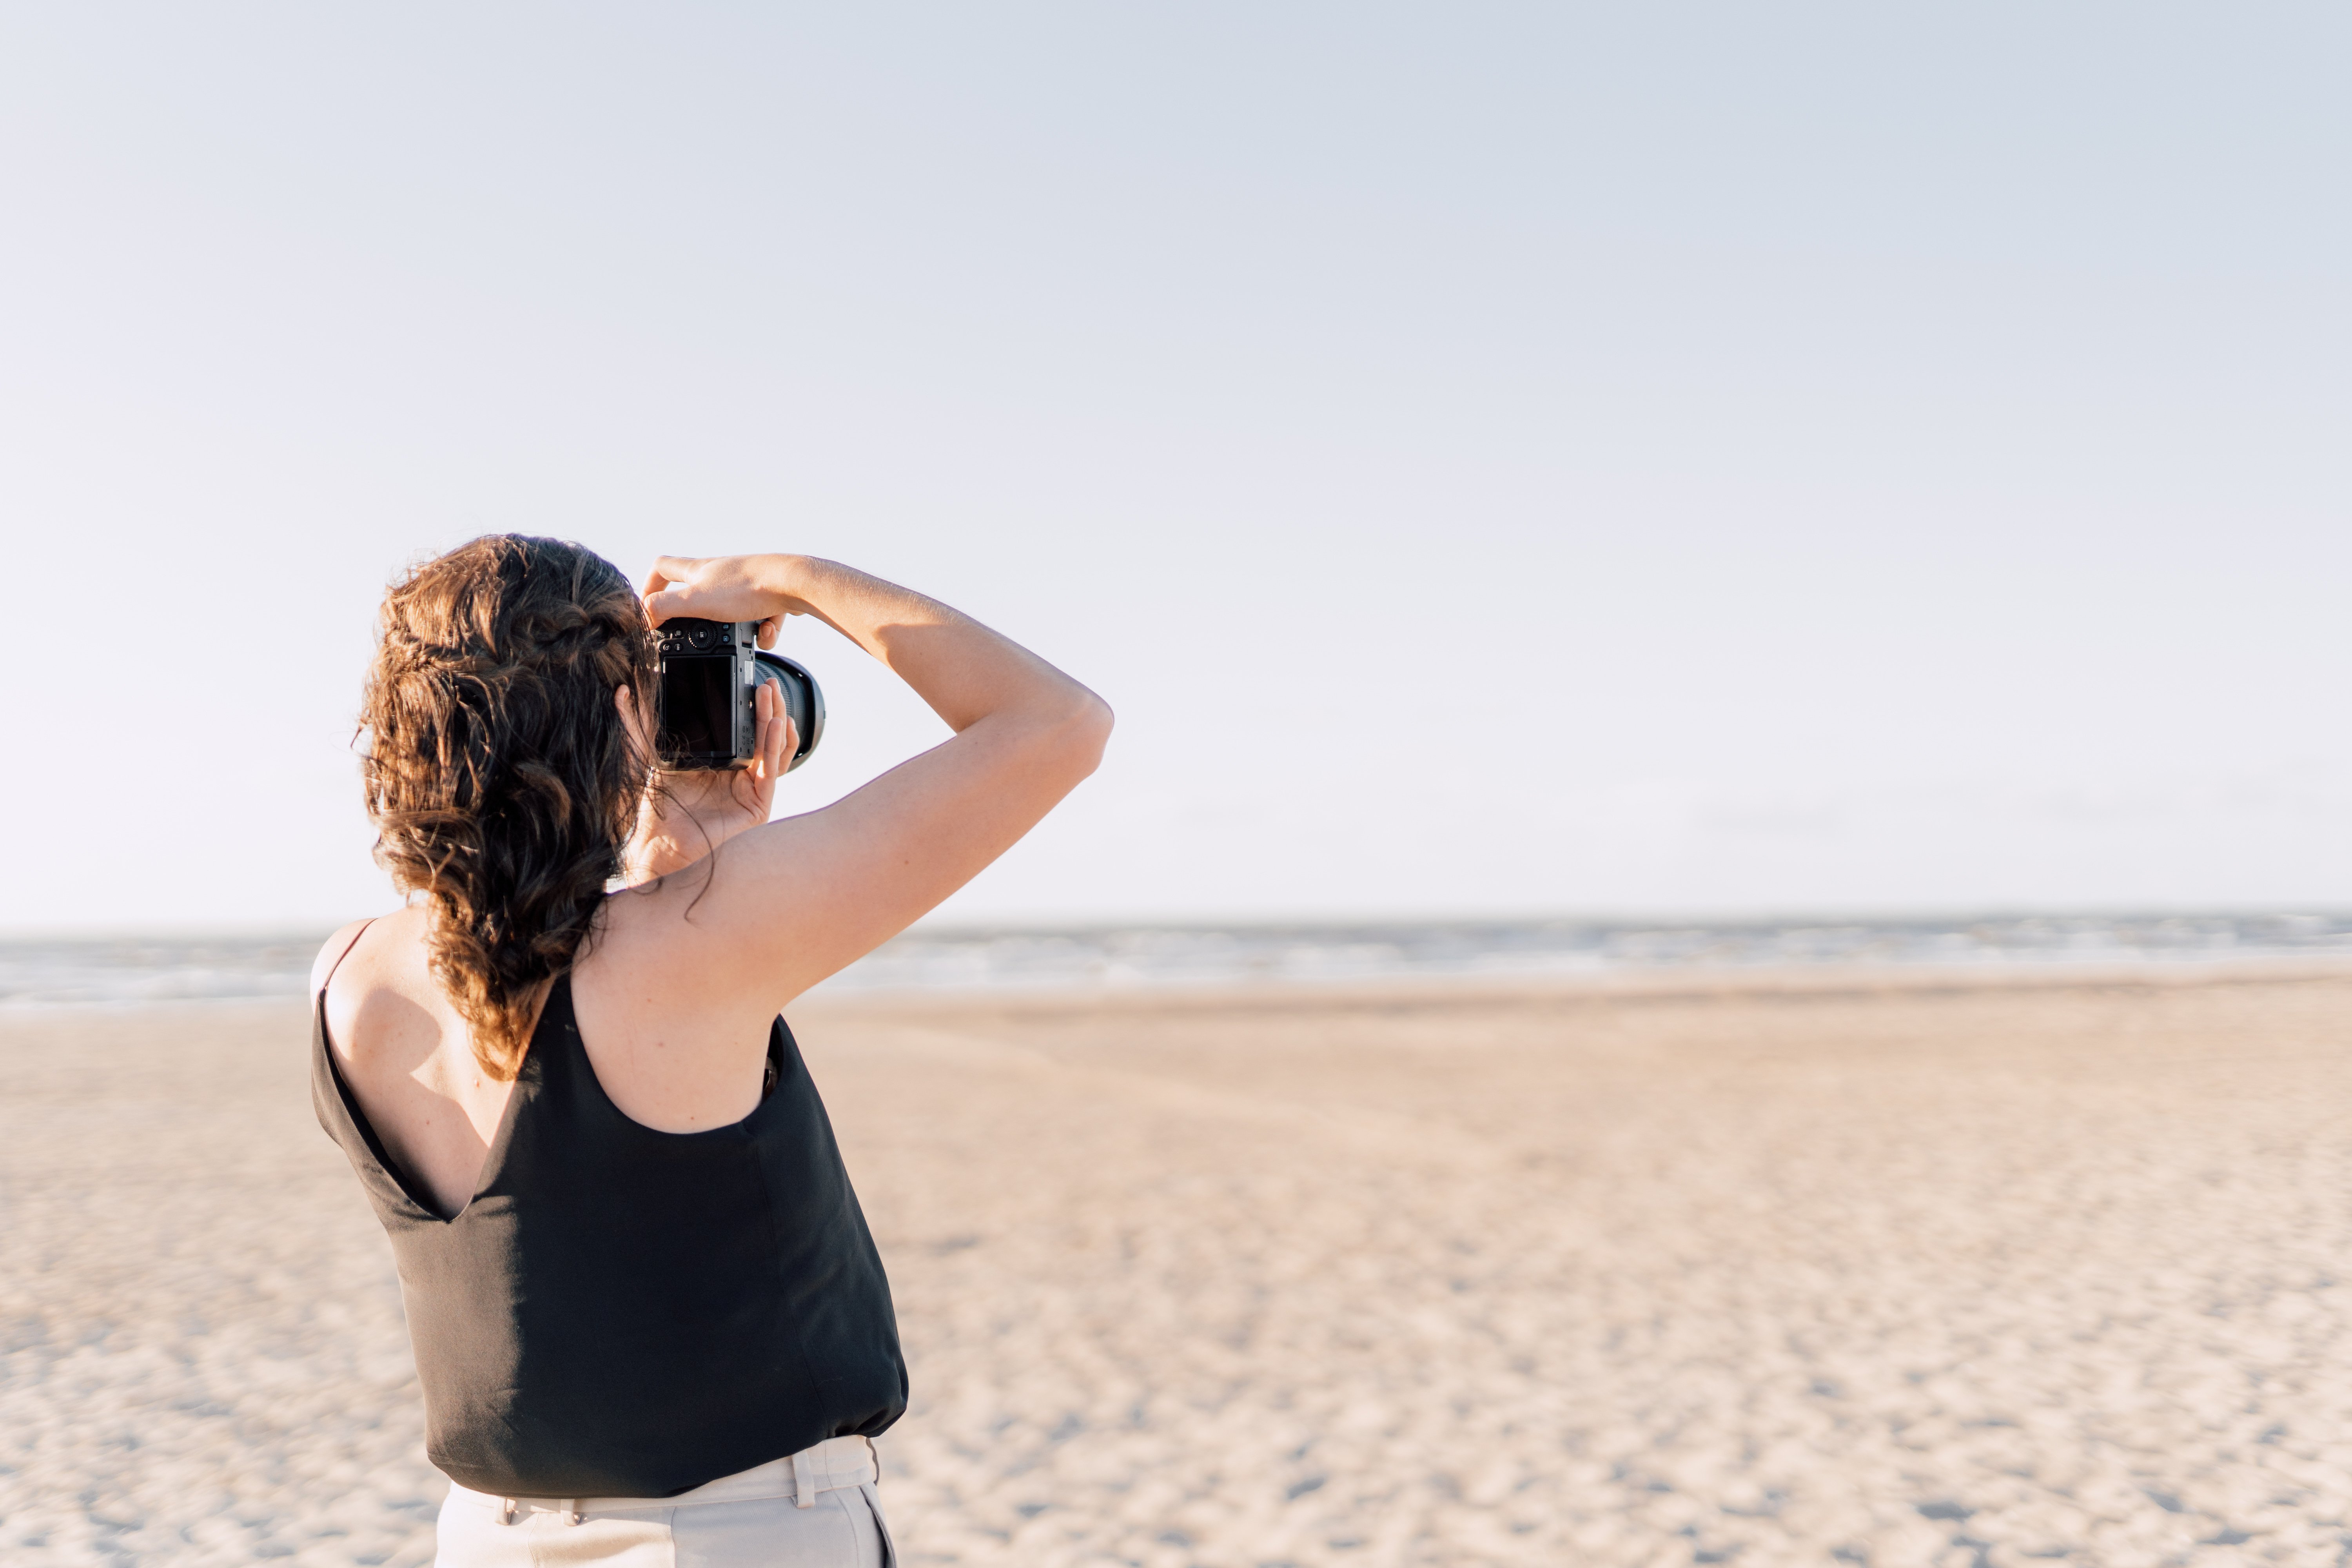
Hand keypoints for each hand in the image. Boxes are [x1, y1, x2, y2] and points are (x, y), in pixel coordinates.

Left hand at [620, 680, 798, 881]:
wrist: (656, 840)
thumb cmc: (655, 804)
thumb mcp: (646, 752)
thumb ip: (637, 722)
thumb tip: (623, 691)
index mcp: (723, 762)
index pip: (745, 730)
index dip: (751, 706)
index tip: (750, 681)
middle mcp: (741, 775)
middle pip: (764, 735)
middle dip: (768, 707)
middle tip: (767, 683)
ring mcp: (752, 791)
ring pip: (774, 750)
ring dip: (776, 720)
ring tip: (770, 696)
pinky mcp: (758, 806)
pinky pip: (773, 772)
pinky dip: (776, 746)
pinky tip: (775, 725)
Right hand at [642, 555, 808, 649]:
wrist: (794, 583)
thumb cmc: (746, 588)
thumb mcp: (696, 600)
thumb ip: (665, 607)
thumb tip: (644, 616)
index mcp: (699, 571)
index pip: (663, 568)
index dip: (649, 585)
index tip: (649, 608)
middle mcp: (721, 572)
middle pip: (698, 591)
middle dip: (698, 617)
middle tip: (700, 635)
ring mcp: (745, 583)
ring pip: (733, 612)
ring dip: (738, 630)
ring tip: (750, 634)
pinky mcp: (768, 594)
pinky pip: (760, 619)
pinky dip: (764, 630)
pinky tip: (769, 629)